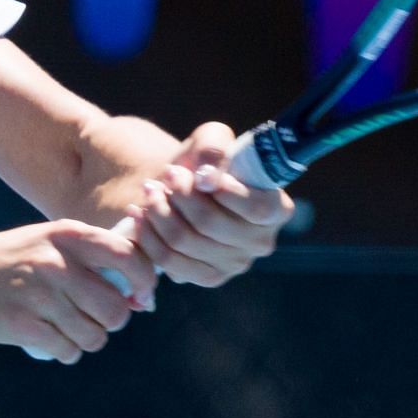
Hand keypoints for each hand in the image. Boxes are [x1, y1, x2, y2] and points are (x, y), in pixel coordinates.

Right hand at [0, 220, 157, 364]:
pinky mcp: (23, 326)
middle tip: (97, 316)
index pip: (128, 257)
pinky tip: (54, 339)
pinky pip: (68, 351)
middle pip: (116, 308)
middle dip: (112, 320)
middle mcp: (56, 262)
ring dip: (88, 338)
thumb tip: (140, 291)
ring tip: (71, 328)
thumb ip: (92, 256)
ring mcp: (39, 295)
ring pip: (94, 335)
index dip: (145, 281)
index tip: (141, 296)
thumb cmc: (15, 260)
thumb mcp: (51, 241)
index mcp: (68, 235)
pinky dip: (67, 350)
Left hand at [127, 122, 295, 286]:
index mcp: (277, 209)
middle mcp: (261, 242)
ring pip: (185, 241)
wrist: (182, 187)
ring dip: (159, 211)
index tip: (199, 175)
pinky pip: (169, 261)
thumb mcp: (212, 140)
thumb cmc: (205, 163)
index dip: (228, 192)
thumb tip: (207, 176)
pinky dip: (149, 234)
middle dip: (180, 195)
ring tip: (149, 190)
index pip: (259, 208)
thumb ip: (213, 148)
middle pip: (211, 223)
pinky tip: (140, 213)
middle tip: (166, 175)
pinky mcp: (207, 277)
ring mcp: (235, 264)